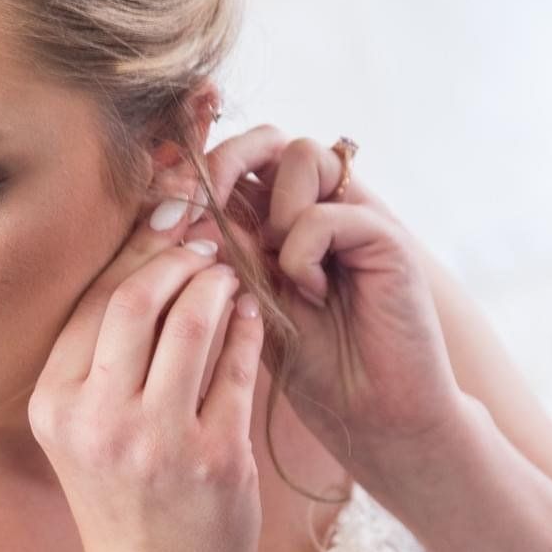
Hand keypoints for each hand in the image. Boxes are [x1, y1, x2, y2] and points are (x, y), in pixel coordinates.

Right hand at [29, 193, 264, 551]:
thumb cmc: (123, 499)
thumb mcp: (83, 430)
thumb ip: (100, 357)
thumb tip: (144, 253)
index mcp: (54, 406)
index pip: (94, 302)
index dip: (136, 252)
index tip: (167, 226)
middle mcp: (98, 421)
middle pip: (138, 300)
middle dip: (178, 258)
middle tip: (205, 243)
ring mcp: (158, 442)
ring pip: (193, 324)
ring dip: (218, 286)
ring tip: (229, 276)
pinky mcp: (216, 458)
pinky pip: (238, 367)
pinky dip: (248, 329)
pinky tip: (251, 315)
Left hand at [155, 128, 466, 482]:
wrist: (375, 414)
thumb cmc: (312, 367)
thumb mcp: (247, 308)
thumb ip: (222, 258)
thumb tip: (178, 211)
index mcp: (279, 219)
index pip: (235, 161)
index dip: (196, 173)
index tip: (165, 214)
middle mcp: (318, 206)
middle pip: (267, 138)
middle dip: (225, 164)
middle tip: (202, 210)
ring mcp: (354, 215)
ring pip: (302, 155)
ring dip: (273, 209)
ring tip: (274, 269)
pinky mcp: (385, 236)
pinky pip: (325, 213)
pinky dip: (304, 252)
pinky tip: (312, 294)